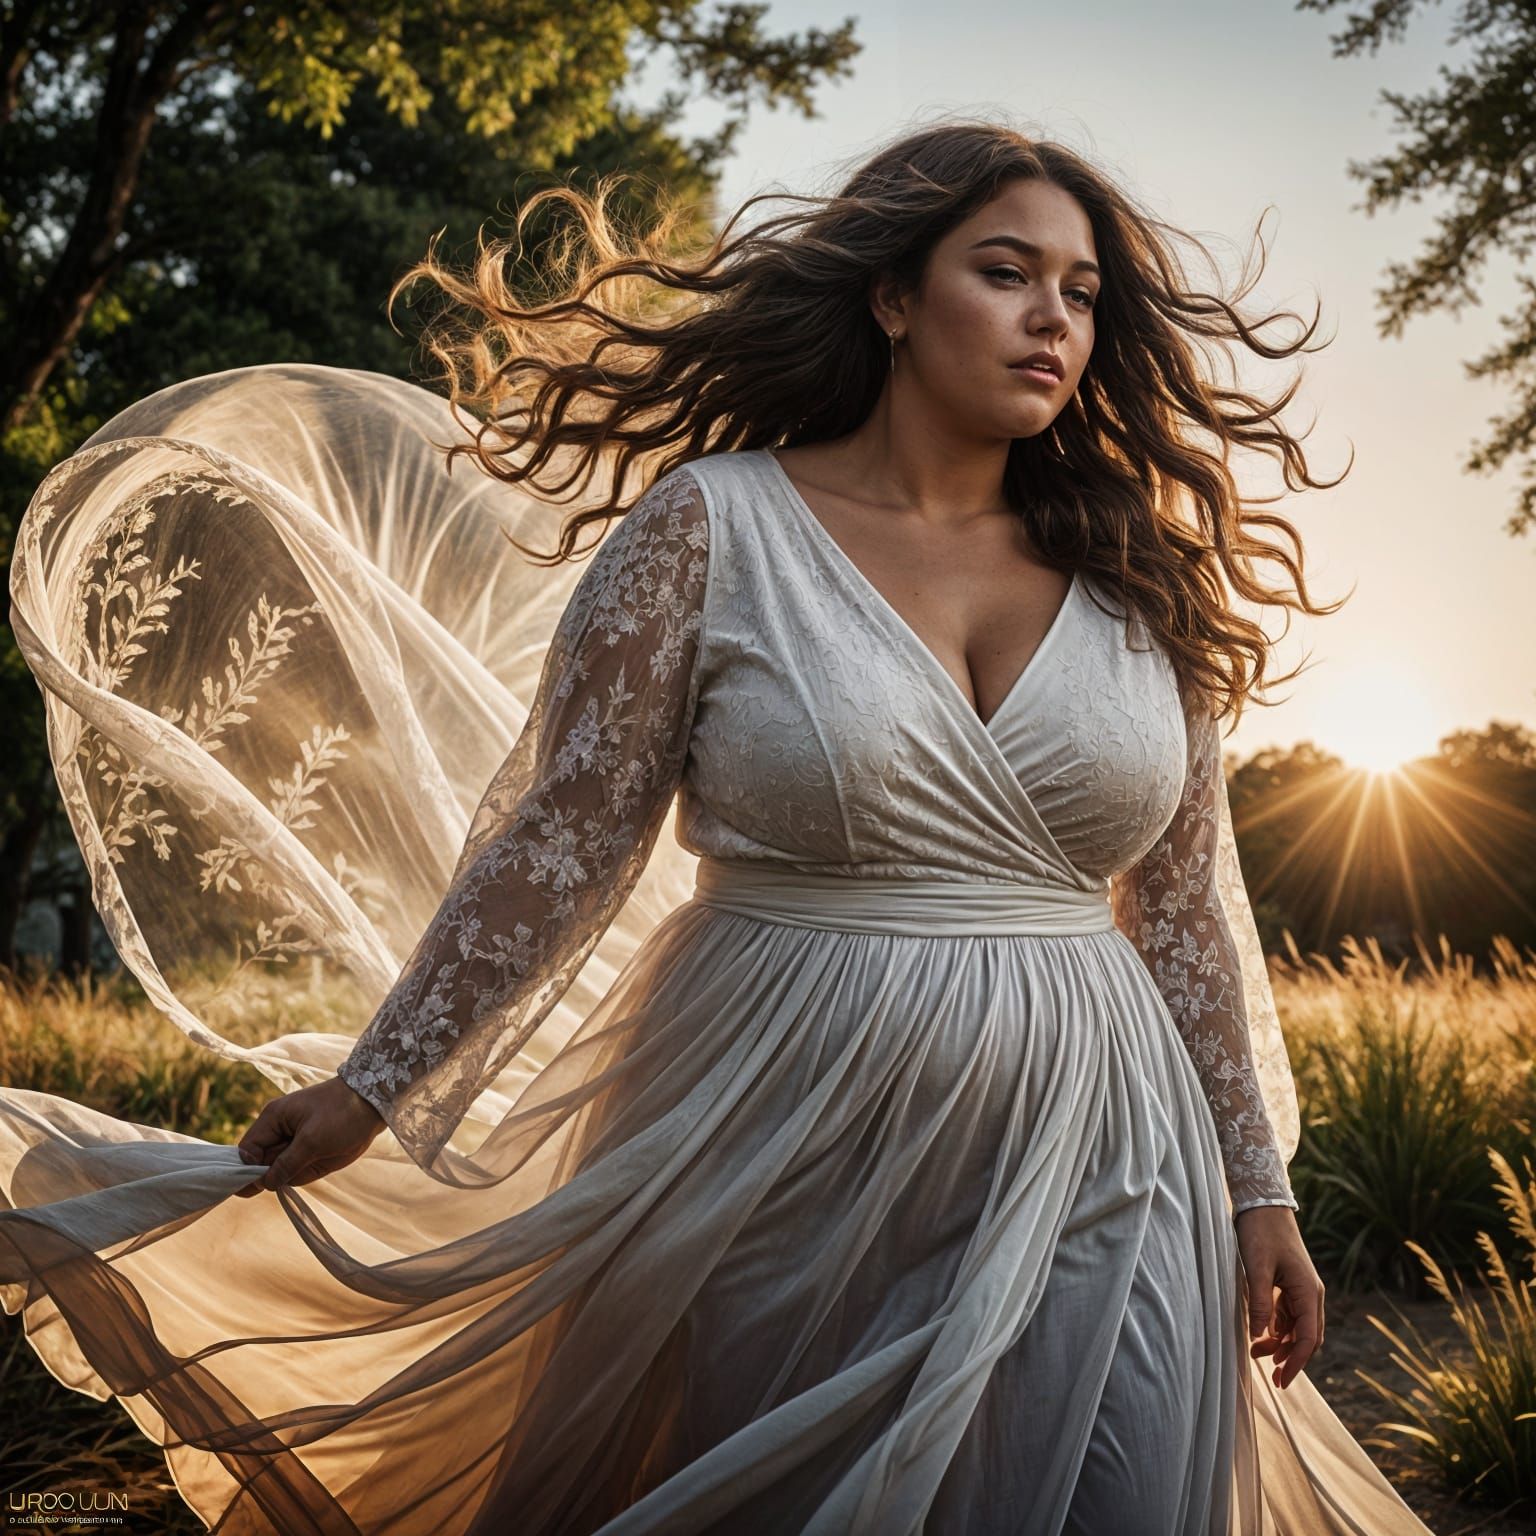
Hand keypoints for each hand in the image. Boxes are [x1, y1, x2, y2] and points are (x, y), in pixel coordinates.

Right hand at [234, 1075, 385, 1197]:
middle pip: (260, 1164)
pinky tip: (323, 1161)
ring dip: (294, 1174)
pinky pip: (297, 1173)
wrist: (374, 1105)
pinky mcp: (308, 1153)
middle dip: (275, 1173)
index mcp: (272, 1120)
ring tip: (317, 1156)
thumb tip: (264, 1183)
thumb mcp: (313, 1140)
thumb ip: (286, 1164)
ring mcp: (293, 1144)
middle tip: (301, 1162)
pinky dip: (306, 1174)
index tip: (261, 1183)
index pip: (246, 1151)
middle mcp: (278, 1133)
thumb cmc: (341, 1114)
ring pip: (279, 1172)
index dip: (248, 1170)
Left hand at [1235, 1204, 1324, 1389]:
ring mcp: (1301, 1289)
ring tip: (1257, 1354)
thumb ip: (1260, 1302)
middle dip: (1291, 1358)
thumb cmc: (1261, 1232)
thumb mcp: (1257, 1267)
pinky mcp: (1290, 1284)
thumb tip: (1260, 1335)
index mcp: (1309, 1291)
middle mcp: (1311, 1293)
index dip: (1296, 1362)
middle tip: (1272, 1378)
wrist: (1263, 1204)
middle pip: (1306, 1337)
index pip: (1308, 1337)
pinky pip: (1288, 1315)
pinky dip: (1277, 1328)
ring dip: (1281, 1343)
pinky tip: (1261, 1334)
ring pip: (1297, 1327)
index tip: (1281, 1380)